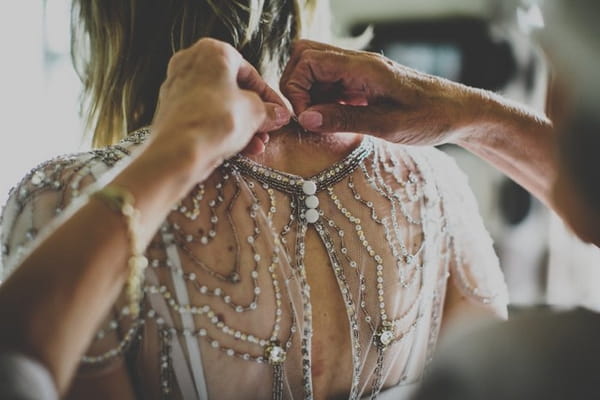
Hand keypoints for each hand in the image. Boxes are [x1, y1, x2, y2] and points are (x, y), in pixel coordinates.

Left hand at [149, 38, 290, 179]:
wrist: (178, 152)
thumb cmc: (214, 122)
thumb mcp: (255, 113)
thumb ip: (269, 111)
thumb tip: (278, 114)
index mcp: (213, 52)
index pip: (250, 72)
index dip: (269, 96)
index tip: (279, 112)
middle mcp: (190, 63)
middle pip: (233, 89)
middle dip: (254, 114)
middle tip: (268, 129)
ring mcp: (177, 87)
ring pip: (219, 105)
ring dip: (242, 125)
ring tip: (257, 144)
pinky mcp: (171, 110)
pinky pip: (205, 116)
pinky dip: (222, 129)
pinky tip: (240, 148)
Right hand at [280, 40, 477, 145]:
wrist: (460, 112)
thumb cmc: (432, 118)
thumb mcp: (388, 126)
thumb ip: (344, 119)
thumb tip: (306, 118)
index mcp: (364, 67)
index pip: (308, 60)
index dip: (296, 89)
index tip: (305, 119)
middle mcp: (358, 63)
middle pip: (305, 56)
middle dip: (295, 86)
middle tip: (305, 117)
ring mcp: (359, 71)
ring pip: (315, 68)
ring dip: (308, 94)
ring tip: (319, 121)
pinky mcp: (363, 82)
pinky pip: (330, 82)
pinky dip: (322, 99)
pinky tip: (332, 119)